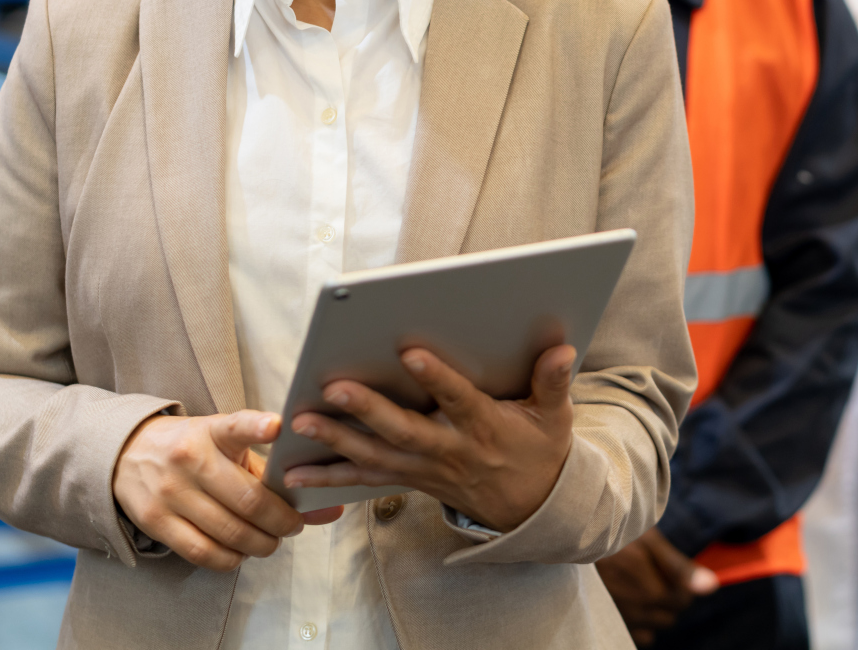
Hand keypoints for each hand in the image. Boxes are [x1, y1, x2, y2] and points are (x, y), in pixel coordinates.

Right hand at [112, 410, 342, 571]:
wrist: (126, 453)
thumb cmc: (194, 448)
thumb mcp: (227, 445)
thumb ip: (273, 473)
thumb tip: (328, 509)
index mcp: (213, 431)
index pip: (236, 426)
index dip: (257, 427)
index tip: (277, 426)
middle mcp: (191, 459)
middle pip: (248, 501)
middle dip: (282, 521)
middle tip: (293, 525)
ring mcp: (171, 492)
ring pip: (229, 532)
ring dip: (261, 544)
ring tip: (270, 540)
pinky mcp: (155, 521)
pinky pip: (203, 552)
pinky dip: (231, 559)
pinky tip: (240, 551)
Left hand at [282, 344, 576, 531]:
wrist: (531, 509)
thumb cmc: (540, 451)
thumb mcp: (556, 419)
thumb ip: (554, 383)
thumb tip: (563, 349)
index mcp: (485, 428)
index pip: (459, 400)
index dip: (437, 379)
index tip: (411, 352)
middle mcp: (450, 450)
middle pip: (405, 430)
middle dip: (368, 410)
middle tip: (334, 387)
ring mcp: (426, 469)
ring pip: (377, 456)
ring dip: (337, 442)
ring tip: (302, 423)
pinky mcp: (410, 479)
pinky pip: (366, 478)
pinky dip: (330, 476)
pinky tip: (295, 472)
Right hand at [595, 528, 719, 645]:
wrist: (573, 542)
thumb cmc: (613, 536)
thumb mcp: (648, 541)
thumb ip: (680, 568)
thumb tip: (712, 587)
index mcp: (652, 589)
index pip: (684, 599)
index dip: (680, 582)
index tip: (667, 568)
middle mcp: (638, 610)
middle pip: (671, 614)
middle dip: (668, 596)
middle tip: (650, 573)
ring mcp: (623, 619)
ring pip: (656, 625)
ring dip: (653, 609)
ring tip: (636, 584)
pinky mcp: (611, 623)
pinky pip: (640, 634)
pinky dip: (640, 622)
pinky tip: (629, 600)